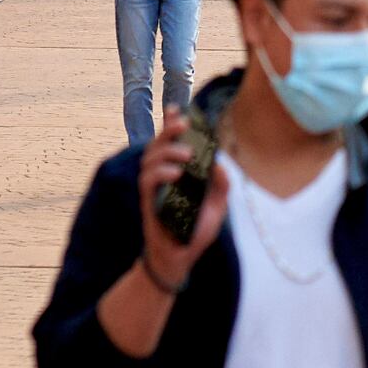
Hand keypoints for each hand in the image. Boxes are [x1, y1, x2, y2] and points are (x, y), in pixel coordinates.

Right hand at [137, 115, 227, 289]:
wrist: (180, 259)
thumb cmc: (194, 230)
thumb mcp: (216, 206)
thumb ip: (221, 185)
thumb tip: (220, 164)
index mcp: (176, 172)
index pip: (169, 142)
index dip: (169, 123)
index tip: (176, 108)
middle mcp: (161, 177)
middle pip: (156, 145)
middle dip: (168, 129)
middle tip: (184, 124)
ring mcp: (152, 189)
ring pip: (149, 159)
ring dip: (167, 150)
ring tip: (187, 154)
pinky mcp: (148, 203)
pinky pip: (147, 182)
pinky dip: (160, 173)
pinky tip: (176, 174)